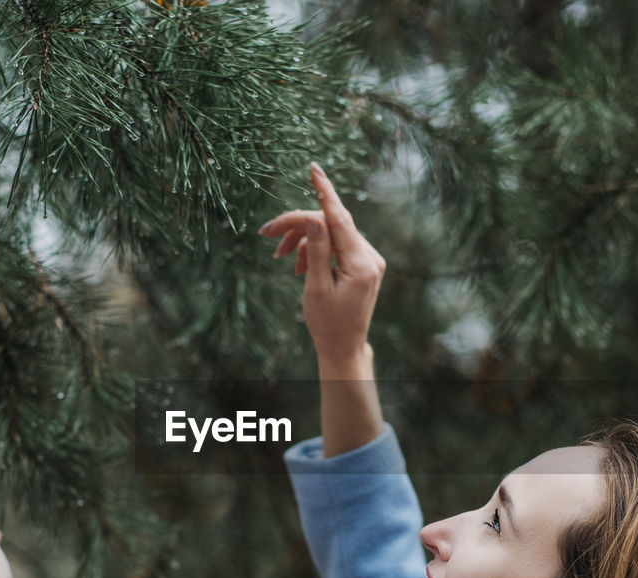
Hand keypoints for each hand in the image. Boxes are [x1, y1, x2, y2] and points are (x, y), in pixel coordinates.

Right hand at [259, 162, 385, 373]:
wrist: (343, 347)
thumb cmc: (327, 323)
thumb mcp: (316, 287)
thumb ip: (317, 251)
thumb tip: (314, 217)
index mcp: (361, 264)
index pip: (339, 218)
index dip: (324, 192)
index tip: (314, 169)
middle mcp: (370, 258)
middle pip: (331, 224)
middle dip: (299, 226)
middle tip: (267, 234)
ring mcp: (369, 260)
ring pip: (331, 234)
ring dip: (304, 241)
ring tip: (282, 258)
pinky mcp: (364, 264)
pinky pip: (337, 245)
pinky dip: (315, 250)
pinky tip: (299, 267)